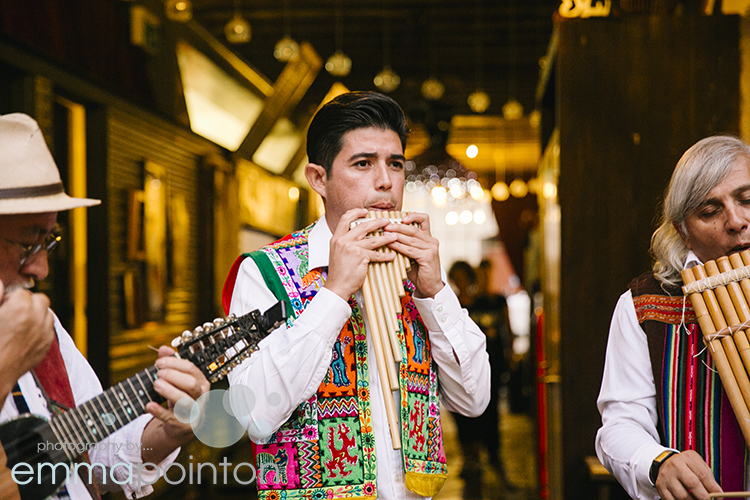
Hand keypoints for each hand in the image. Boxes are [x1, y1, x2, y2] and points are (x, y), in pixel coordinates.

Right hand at [0, 280, 54, 399]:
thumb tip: (0, 284)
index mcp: (21, 308)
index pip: (22, 292)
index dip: (10, 299)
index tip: (2, 306)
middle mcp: (37, 319)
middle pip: (40, 300)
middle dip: (27, 303)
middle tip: (11, 312)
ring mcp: (44, 333)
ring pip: (47, 314)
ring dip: (36, 315)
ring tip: (18, 324)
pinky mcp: (46, 346)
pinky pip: (48, 329)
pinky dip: (40, 329)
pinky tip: (23, 336)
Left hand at [142, 346, 209, 461]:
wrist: (180, 426)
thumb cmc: (180, 398)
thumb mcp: (176, 381)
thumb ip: (171, 364)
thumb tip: (163, 348)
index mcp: (201, 382)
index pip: (191, 369)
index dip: (174, 363)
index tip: (158, 362)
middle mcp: (201, 396)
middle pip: (191, 384)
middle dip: (174, 376)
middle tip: (158, 374)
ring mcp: (195, 412)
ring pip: (185, 401)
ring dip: (169, 391)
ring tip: (155, 384)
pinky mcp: (184, 426)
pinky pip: (172, 418)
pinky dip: (160, 412)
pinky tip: (149, 405)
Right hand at [324, 208, 398, 300]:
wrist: (337, 286)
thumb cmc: (338, 272)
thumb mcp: (337, 252)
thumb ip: (345, 242)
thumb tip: (357, 236)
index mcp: (336, 238)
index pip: (345, 218)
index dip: (356, 212)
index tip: (366, 211)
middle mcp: (343, 240)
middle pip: (363, 226)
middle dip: (377, 222)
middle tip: (387, 221)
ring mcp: (352, 248)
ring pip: (373, 239)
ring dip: (386, 238)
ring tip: (394, 237)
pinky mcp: (360, 257)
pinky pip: (376, 254)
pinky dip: (385, 255)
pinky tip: (391, 256)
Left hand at [384, 212, 443, 297]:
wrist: (429, 286)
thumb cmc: (418, 270)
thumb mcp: (412, 254)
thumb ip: (404, 244)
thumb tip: (386, 235)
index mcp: (428, 237)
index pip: (424, 219)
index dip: (413, 215)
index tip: (401, 217)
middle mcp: (432, 241)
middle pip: (413, 228)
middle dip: (398, 226)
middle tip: (385, 225)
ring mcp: (431, 248)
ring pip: (411, 239)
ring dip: (396, 235)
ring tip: (385, 234)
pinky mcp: (428, 257)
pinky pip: (410, 250)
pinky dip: (399, 246)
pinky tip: (390, 245)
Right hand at [654, 450, 721, 499]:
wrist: (665, 463)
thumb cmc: (686, 466)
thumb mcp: (698, 466)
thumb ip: (708, 478)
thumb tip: (718, 494)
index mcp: (688, 458)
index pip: (703, 474)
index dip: (713, 488)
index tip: (719, 496)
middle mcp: (676, 465)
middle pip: (692, 484)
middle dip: (703, 497)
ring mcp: (666, 476)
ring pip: (682, 496)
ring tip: (696, 499)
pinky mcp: (660, 486)